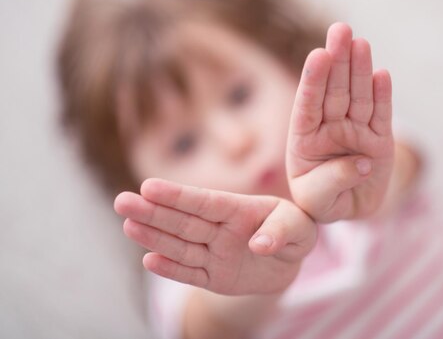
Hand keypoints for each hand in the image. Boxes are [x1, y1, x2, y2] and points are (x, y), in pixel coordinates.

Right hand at [114, 178, 316, 294]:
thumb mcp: (301, 228)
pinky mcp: (212, 276)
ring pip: (180, 244)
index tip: (150, 186)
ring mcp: (213, 252)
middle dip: (153, 211)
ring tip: (127, 226)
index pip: (205, 201)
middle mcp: (220, 228)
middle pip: (183, 220)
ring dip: (154, 236)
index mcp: (238, 209)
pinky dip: (171, 268)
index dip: (178, 195)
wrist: (289, 261)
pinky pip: (190, 272)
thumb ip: (283, 231)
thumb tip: (259, 244)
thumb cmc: (295, 232)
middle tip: (122, 202)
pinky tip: (149, 260)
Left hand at [286, 22, 394, 221]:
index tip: (318, 55)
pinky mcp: (379, 138)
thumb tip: (363, 161)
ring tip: (359, 42)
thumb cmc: (325, 202)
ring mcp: (355, 130)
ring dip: (359, 69)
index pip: (308, 104)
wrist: (350, 208)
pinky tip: (381, 73)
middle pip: (333, 90)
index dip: (313, 80)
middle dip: (337, 60)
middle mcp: (329, 127)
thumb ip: (333, 181)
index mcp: (304, 138)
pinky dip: (382, 95)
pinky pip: (381, 114)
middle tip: (340, 29)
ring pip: (357, 96)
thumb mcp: (318, 201)